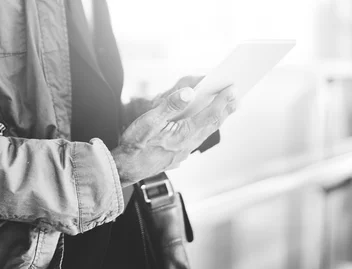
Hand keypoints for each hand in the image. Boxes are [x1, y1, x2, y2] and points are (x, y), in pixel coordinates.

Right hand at [111, 84, 236, 186]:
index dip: (222, 101)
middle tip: (237, 98)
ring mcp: (183, 152)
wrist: (125, 169)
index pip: (209, 115)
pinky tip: (201, 126)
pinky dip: (203, 129)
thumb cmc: (135, 145)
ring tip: (225, 109)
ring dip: (216, 120)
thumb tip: (190, 93)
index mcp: (183, 134)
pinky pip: (196, 140)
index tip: (232, 89)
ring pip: (205, 133)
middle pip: (212, 125)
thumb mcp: (149, 120)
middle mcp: (187, 145)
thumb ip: (170, 105)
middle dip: (225, 110)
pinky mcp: (177, 156)